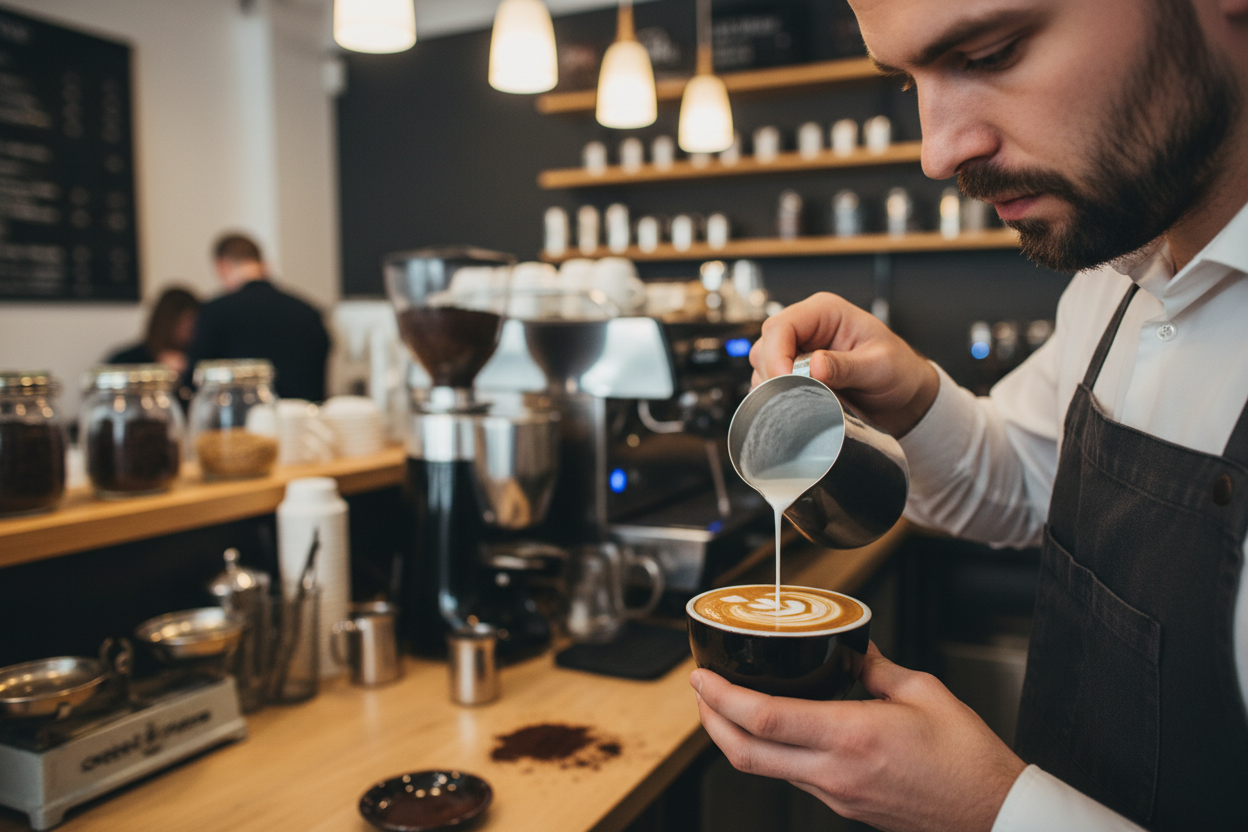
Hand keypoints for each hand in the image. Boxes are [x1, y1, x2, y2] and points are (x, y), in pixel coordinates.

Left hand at [690, 643, 1025, 831]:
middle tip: (700, 689)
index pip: (764, 718)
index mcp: (851, 736)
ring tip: (728, 704)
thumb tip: (853, 649)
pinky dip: (769, 751)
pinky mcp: (843, 806)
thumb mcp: (925, 693)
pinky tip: (774, 728)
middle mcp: (834, 772)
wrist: (993, 816)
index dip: (721, 698)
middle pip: (744, 753)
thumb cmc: (969, 761)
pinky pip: (791, 777)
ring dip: (735, 737)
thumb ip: (877, 667)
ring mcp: (835, 794)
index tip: (701, 676)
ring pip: (764, 768)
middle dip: (709, 720)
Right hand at [750, 292, 938, 435]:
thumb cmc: (898, 371)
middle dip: (776, 377)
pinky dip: (780, 401)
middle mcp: (806, 329)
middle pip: (765, 347)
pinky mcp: (794, 375)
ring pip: (763, 369)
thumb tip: (814, 367)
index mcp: (825, 312)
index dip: (777, 356)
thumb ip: (847, 366)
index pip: (781, 327)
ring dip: (778, 391)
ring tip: (809, 404)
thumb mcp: (880, 366)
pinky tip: (803, 408)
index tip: (787, 384)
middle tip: (798, 400)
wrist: (903, 397)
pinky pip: (772, 387)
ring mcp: (797, 352)